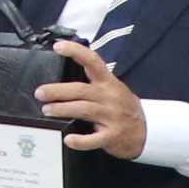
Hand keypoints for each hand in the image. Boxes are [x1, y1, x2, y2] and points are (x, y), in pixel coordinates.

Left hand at [36, 40, 146, 157]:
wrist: (147, 132)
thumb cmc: (124, 109)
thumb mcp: (113, 89)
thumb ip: (94, 81)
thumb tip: (67, 72)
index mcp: (108, 83)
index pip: (93, 61)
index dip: (76, 51)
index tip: (59, 47)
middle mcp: (110, 97)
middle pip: (82, 90)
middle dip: (58, 91)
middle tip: (41, 93)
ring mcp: (112, 117)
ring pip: (85, 110)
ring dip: (63, 109)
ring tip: (47, 110)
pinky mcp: (112, 136)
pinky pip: (95, 139)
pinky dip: (81, 140)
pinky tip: (69, 139)